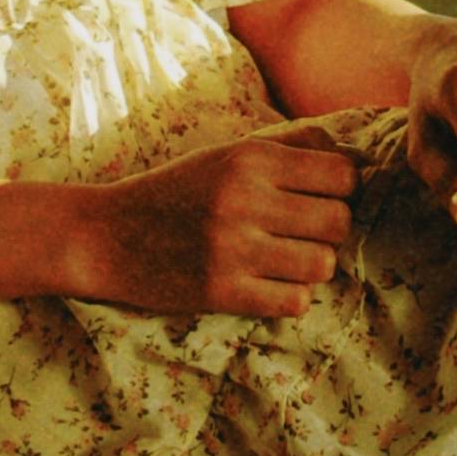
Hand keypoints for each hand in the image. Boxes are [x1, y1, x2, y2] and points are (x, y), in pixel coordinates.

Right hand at [67, 126, 358, 318]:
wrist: (107, 235)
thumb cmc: (175, 192)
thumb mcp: (226, 155)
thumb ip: (286, 153)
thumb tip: (349, 161)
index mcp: (251, 158)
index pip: (342, 175)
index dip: (342, 190)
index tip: (322, 200)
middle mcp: (246, 199)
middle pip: (339, 221)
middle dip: (331, 231)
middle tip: (306, 235)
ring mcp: (234, 248)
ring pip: (323, 264)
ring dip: (312, 267)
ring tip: (287, 262)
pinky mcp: (223, 291)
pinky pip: (295, 302)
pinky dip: (291, 297)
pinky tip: (270, 286)